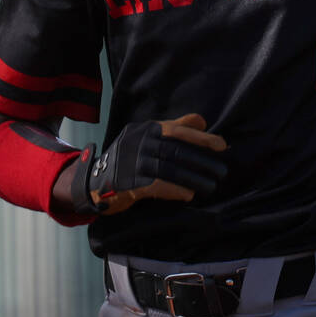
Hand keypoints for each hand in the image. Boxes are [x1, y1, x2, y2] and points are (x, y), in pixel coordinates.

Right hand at [87, 113, 227, 215]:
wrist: (93, 181)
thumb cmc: (129, 159)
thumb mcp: (147, 137)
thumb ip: (173, 128)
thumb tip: (202, 121)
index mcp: (146, 129)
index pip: (178, 130)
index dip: (202, 138)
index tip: (222, 146)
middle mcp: (139, 143)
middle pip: (177, 151)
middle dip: (203, 161)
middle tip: (222, 171)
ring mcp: (133, 163)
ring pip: (170, 170)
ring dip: (195, 179)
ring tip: (211, 186)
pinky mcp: (129, 183)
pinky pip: (158, 186)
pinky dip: (176, 190)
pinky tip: (189, 195)